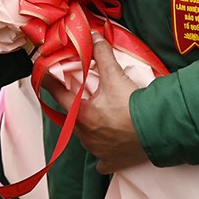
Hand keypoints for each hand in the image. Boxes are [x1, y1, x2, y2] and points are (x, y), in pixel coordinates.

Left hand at [43, 35, 148, 173]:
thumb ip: (102, 54)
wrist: (157, 131)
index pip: (57, 94)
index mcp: (81, 114)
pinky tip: (104, 148)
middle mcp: (85, 134)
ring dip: (88, 128)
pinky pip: (102, 161)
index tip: (41, 76)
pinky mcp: (112, 161)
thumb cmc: (133, 107)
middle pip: (72, 117)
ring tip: (96, 117)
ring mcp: (97, 150)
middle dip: (74, 106)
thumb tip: (93, 37)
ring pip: (85, 138)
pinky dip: (102, 155)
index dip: (48, 83)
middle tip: (78, 96)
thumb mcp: (115, 76)